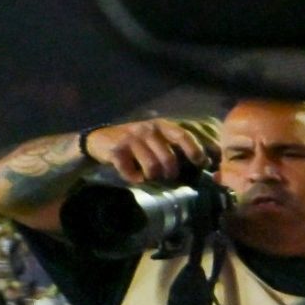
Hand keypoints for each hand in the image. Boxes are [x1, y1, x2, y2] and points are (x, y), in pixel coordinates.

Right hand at [87, 118, 217, 187]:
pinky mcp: (116, 151)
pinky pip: (131, 172)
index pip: (183, 136)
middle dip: (171, 172)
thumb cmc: (136, 141)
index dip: (195, 150)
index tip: (202, 164)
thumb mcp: (156, 135)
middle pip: (168, 158)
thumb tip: (205, 160)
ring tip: (152, 178)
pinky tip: (135, 178)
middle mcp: (147, 130)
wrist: (100, 139)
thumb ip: (174, 143)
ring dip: (154, 177)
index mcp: (160, 125)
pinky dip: (134, 178)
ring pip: (152, 166)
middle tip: (169, 177)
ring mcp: (131, 140)